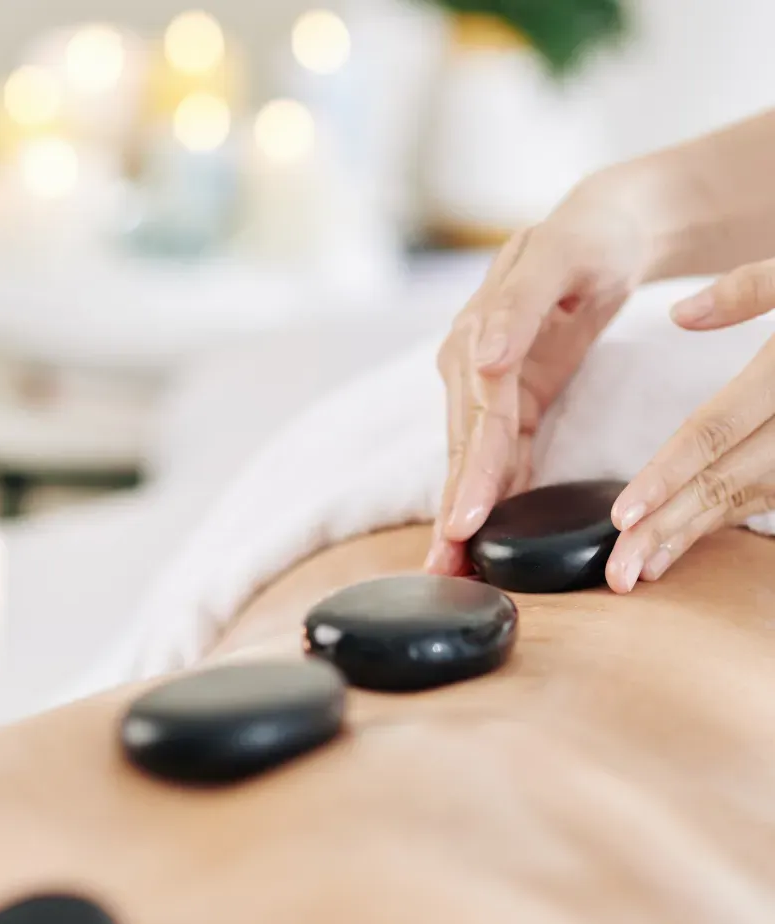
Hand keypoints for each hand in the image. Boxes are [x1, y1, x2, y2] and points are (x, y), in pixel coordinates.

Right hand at [425, 170, 654, 575]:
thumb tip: (480, 359)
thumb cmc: (583, 239)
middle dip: (452, 511)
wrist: (603, 232)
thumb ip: (515, 307)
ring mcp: (486, 388)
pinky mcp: (509, 401)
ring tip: (450, 567)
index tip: (461, 523)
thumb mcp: (554, 257)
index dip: (469, 475)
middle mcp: (470, 367)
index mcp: (475, 336)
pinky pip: (496, 455)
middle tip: (443, 568)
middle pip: (463, 450)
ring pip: (472, 461)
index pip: (476, 419)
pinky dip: (487, 495)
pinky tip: (478, 534)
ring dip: (460, 514)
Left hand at [606, 262, 774, 592]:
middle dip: (667, 528)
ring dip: (694, 533)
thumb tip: (680, 314)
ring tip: (643, 566)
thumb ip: (749, 289)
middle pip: (726, 480)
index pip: (715, 431)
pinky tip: (688, 539)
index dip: (666, 476)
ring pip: (752, 498)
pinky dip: (728, 518)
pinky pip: (772, 495)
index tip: (621, 516)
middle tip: (618, 572)